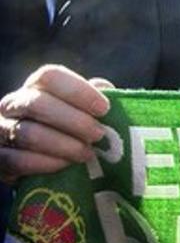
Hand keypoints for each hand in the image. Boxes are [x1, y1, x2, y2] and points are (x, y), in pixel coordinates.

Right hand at [0, 65, 110, 184]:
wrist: (42, 161)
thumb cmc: (72, 129)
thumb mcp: (84, 110)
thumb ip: (95, 98)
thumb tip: (105, 89)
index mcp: (36, 86)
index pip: (50, 76)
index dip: (78, 91)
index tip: (104, 109)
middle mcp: (13, 104)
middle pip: (37, 104)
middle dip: (73, 121)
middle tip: (98, 135)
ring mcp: (1, 130)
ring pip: (27, 133)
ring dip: (62, 145)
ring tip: (87, 154)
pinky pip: (16, 160)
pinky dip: (44, 163)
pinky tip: (65, 166)